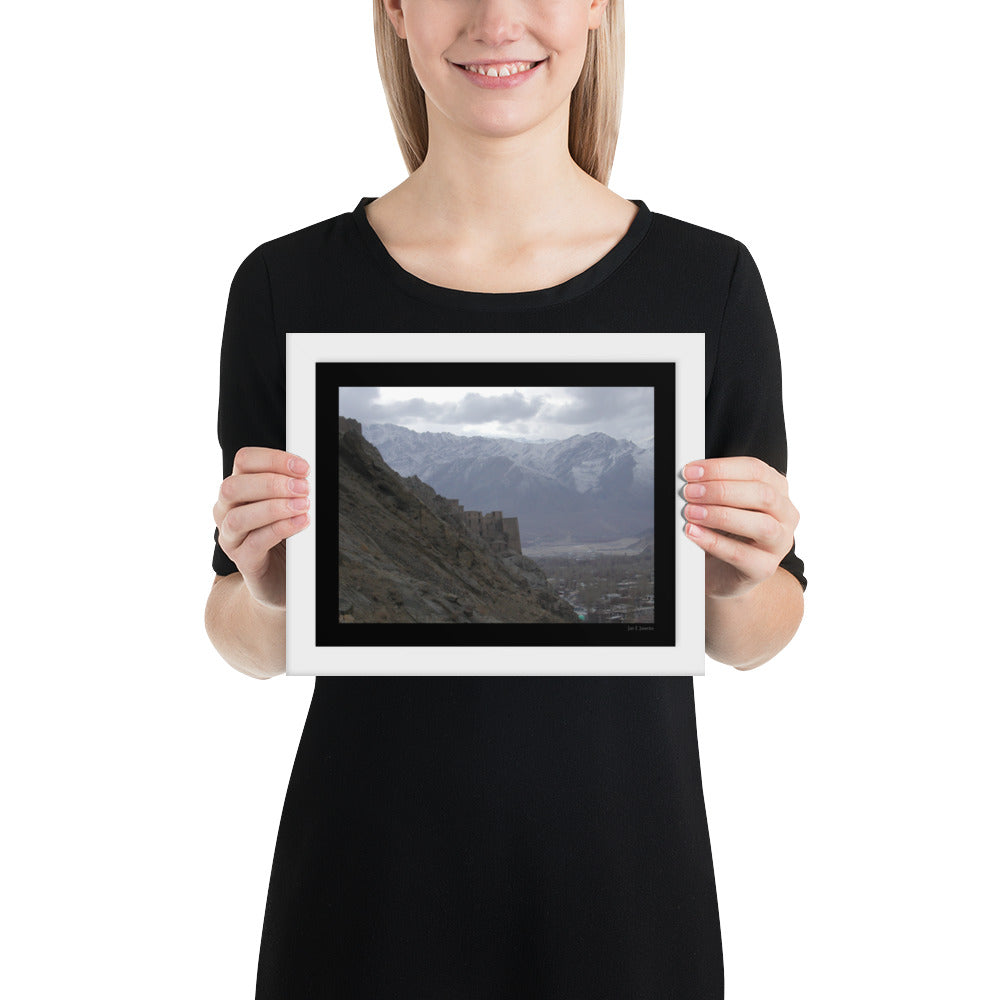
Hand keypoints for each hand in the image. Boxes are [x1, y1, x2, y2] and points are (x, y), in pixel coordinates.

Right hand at [213, 447, 310, 609]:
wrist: (281, 575)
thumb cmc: (283, 535)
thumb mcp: (286, 503)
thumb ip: (291, 486)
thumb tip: (307, 472)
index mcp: (238, 488)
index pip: (244, 461)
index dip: (273, 459)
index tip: (302, 466)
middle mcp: (226, 510)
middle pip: (234, 486)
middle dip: (272, 483)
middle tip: (303, 487)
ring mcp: (230, 537)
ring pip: (238, 517)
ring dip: (274, 507)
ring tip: (303, 505)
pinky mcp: (242, 560)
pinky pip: (255, 542)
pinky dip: (280, 529)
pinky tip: (300, 523)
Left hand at [680, 457, 798, 598]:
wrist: (724, 572)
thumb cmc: (726, 532)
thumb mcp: (723, 503)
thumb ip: (714, 488)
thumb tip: (690, 477)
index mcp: (777, 490)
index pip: (755, 470)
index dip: (721, 468)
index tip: (692, 471)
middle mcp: (785, 515)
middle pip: (763, 495)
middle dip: (721, 490)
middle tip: (690, 492)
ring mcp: (779, 543)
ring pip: (762, 525)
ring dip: (721, 515)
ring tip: (691, 513)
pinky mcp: (765, 568)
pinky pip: (741, 554)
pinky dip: (714, 542)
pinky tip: (694, 533)